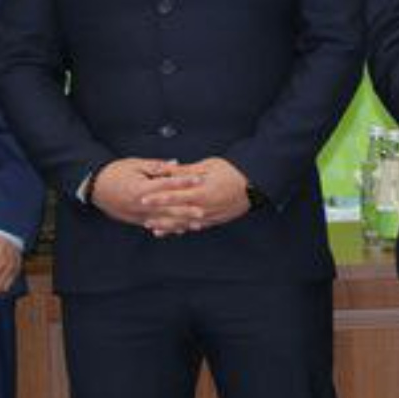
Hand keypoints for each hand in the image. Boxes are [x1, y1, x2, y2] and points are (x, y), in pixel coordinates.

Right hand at [90, 157, 201, 227]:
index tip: (200, 179)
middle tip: (203, 211)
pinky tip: (180, 230)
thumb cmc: (116, 172)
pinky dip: (168, 228)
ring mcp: (137, 214)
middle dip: (186, 210)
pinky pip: (155, 225)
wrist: (94, 186)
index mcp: (141, 187)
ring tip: (197, 225)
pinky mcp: (135, 220)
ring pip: (163, 221)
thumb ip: (157, 167)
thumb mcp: (136, 164)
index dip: (184, 181)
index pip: (167, 184)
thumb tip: (176, 164)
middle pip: (167, 208)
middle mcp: (140, 203)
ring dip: (181, 223)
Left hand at [137, 157, 252, 236]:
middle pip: (177, 214)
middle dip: (160, 217)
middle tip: (143, 219)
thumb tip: (167, 170)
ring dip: (169, 227)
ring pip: (185, 224)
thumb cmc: (232, 171)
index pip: (174, 197)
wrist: (255, 184)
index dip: (158, 198)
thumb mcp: (209, 166)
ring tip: (154, 229)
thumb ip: (187, 171)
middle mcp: (204, 207)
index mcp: (201, 192)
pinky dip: (184, 229)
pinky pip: (196, 227)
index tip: (143, 199)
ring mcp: (210, 216)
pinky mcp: (215, 220)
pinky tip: (175, 231)